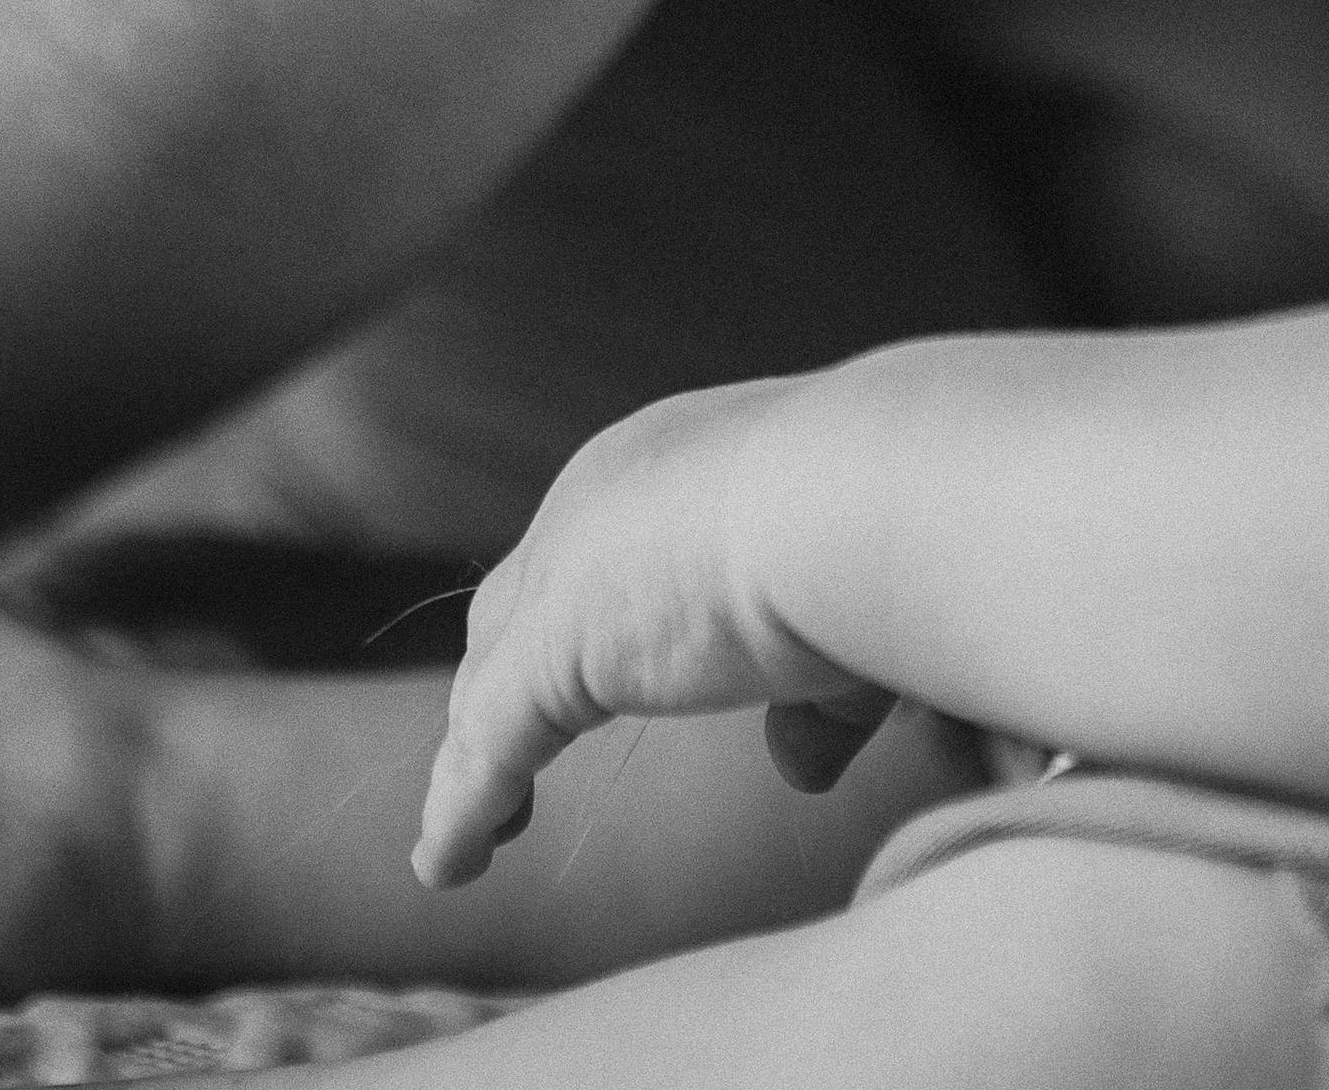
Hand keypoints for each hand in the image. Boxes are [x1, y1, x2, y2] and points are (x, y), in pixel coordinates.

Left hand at [411, 375, 881, 888]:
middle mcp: (599, 500)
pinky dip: (460, 809)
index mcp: (671, 466)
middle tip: (498, 754)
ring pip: (489, 679)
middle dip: (504, 682)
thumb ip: (817, 695)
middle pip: (518, 610)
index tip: (587, 688)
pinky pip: (486, 748)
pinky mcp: (551, 648)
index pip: (597, 552)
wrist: (863, 485)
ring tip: (458, 830)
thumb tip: (799, 768)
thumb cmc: (883, 529)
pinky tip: (444, 862)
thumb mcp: (849, 617)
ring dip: (472, 756)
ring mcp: (565, 572)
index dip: (581, 627)